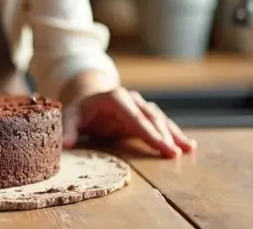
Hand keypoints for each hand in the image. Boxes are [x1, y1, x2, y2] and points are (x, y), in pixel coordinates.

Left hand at [62, 87, 195, 157]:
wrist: (88, 97)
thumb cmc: (80, 109)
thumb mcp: (70, 116)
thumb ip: (68, 129)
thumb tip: (64, 144)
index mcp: (115, 98)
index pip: (134, 117)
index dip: (149, 132)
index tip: (162, 146)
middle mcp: (132, 99)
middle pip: (151, 118)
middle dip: (164, 136)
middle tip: (174, 154)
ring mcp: (140, 106)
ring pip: (160, 119)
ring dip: (174, 134)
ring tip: (187, 149)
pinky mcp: (145, 114)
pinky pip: (162, 123)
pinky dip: (174, 133)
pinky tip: (188, 145)